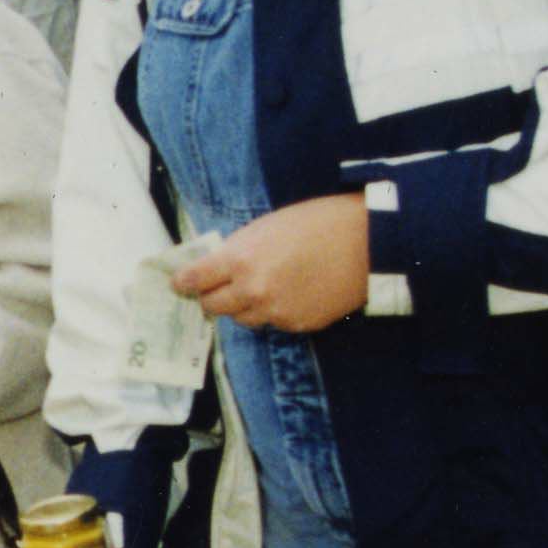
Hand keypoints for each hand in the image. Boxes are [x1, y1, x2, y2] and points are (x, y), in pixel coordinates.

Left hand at [170, 196, 368, 333]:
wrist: (366, 242)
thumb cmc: (317, 223)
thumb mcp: (266, 227)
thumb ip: (237, 250)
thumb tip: (215, 267)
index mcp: (240, 259)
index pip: (194, 280)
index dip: (184, 282)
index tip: (181, 284)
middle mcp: (252, 290)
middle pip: (212, 307)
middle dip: (210, 297)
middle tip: (214, 290)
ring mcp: (275, 311)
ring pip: (242, 319)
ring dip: (243, 306)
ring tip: (260, 287)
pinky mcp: (296, 325)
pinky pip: (272, 323)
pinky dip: (273, 312)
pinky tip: (289, 293)